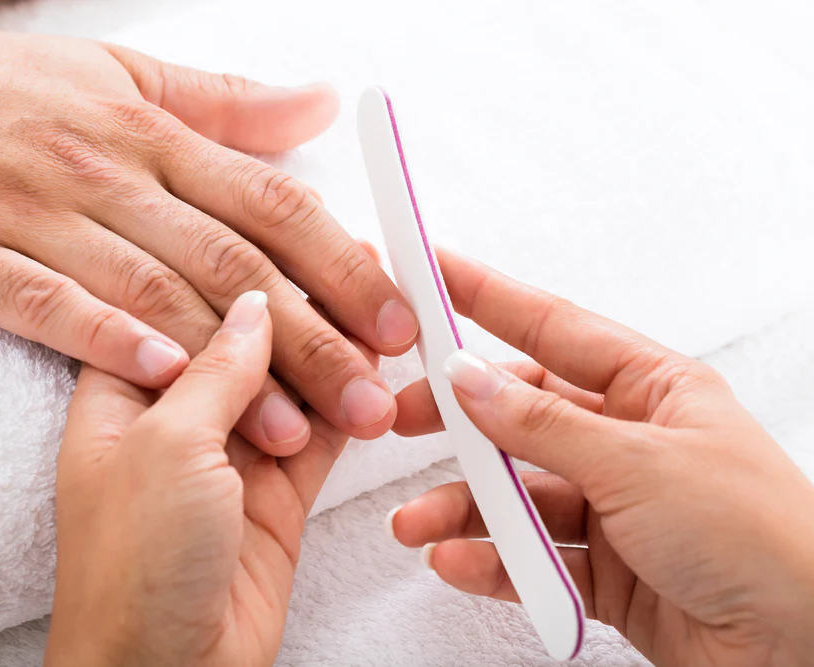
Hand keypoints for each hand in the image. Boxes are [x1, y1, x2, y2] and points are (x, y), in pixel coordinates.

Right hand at [0, 6, 415, 454]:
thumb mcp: (114, 76)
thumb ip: (221, 103)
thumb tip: (314, 101)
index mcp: (148, 136)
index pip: (268, 202)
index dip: (341, 263)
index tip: (397, 320)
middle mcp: (105, 175)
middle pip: (231, 264)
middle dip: (312, 336)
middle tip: (371, 397)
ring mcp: (35, 216)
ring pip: (156, 292)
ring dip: (232, 366)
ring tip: (295, 428)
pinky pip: (49, 303)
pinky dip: (109, 339)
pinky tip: (166, 377)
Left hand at [45, 291, 358, 665]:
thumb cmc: (133, 566)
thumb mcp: (167, 445)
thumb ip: (218, 369)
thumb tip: (255, 302)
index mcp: (126, 392)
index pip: (187, 304)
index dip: (240, 270)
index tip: (291, 235)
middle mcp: (179, 416)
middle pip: (247, 340)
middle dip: (301, 308)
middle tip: (357, 267)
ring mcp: (230, 453)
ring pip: (292, 382)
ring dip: (336, 354)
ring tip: (382, 309)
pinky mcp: (275, 493)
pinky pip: (322, 433)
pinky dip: (353, 405)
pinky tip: (380, 371)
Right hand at [388, 248, 813, 666]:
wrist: (805, 651)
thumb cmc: (762, 538)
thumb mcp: (639, 464)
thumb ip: (541, 426)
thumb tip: (469, 379)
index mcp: (652, 389)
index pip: (552, 330)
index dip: (486, 298)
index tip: (431, 274)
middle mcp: (629, 441)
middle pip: (520, 417)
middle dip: (457, 422)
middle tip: (399, 419)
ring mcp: (616, 506)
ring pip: (518, 494)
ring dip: (463, 508)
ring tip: (418, 524)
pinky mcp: (606, 569)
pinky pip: (533, 555)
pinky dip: (494, 560)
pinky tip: (458, 561)